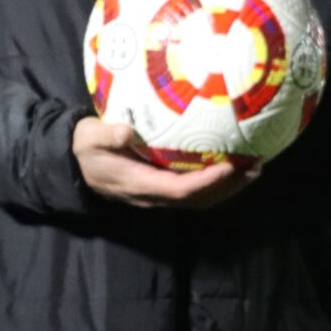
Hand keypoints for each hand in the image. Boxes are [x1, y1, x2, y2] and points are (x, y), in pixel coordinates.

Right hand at [72, 117, 259, 207]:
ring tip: (253, 169)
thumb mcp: (88, 139)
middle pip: (198, 199)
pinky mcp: (162, 186)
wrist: (76, 165)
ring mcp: (158, 194)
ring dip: (228, 187)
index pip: (179, 190)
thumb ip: (106, 136)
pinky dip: (216, 182)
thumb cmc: (85, 148)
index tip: (229, 166)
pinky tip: (232, 167)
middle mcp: (153, 195)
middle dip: (228, 187)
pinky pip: (194, 190)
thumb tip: (126, 131)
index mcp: (139, 184)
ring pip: (199, 199)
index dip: (207, 182)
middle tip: (255, 168)